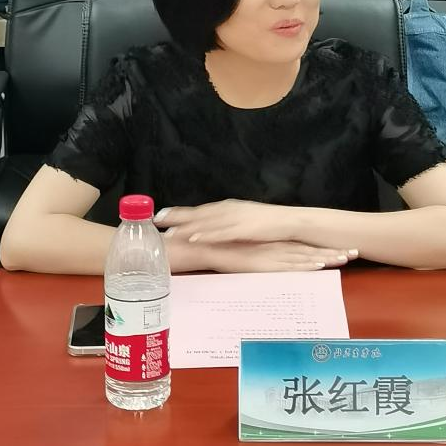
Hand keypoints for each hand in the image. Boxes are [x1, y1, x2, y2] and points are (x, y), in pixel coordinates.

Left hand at [155, 199, 296, 243]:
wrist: (290, 222)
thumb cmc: (267, 225)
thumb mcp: (243, 222)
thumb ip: (227, 226)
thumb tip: (211, 232)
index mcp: (227, 208)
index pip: (198, 210)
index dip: (178, 212)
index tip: (159, 214)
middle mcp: (228, 210)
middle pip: (197, 213)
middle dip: (176, 216)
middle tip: (155, 219)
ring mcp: (235, 218)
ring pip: (205, 222)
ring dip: (186, 226)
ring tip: (168, 232)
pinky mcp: (243, 228)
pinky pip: (220, 232)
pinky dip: (206, 234)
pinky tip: (193, 237)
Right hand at [207, 240, 358, 273]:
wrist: (210, 246)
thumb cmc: (229, 250)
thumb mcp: (253, 251)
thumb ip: (267, 254)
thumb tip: (279, 259)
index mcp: (278, 244)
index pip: (308, 247)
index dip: (328, 248)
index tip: (347, 250)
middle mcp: (279, 248)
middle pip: (312, 251)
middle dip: (334, 252)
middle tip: (356, 252)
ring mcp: (273, 255)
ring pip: (305, 257)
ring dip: (326, 257)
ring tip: (345, 258)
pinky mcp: (265, 264)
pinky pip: (288, 265)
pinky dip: (304, 264)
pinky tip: (318, 264)